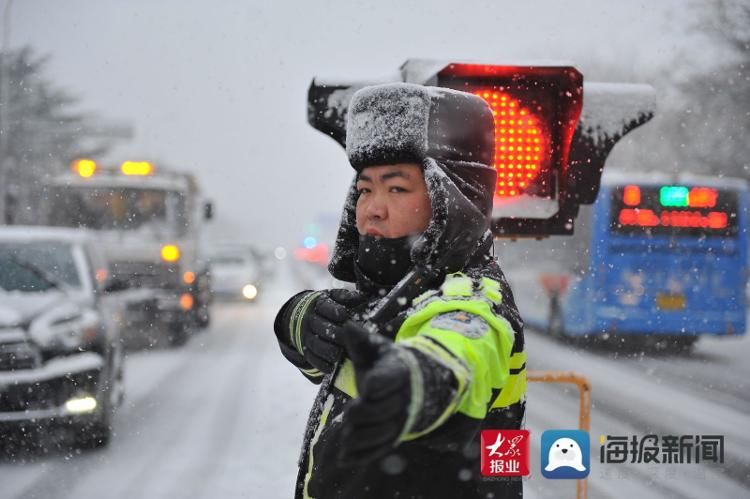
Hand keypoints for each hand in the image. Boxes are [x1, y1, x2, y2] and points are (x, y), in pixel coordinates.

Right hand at [299, 290, 363, 372]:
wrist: (302, 315)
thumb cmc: (326, 307)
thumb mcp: (334, 297)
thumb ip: (346, 297)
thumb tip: (362, 297)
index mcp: (318, 304)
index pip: (325, 306)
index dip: (335, 311)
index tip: (344, 316)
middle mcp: (310, 319)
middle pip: (320, 326)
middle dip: (334, 333)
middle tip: (347, 339)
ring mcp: (306, 335)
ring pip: (315, 343)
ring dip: (327, 350)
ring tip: (338, 354)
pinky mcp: (305, 349)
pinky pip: (311, 358)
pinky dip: (320, 364)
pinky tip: (330, 367)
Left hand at [338, 320, 410, 464]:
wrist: (409, 386)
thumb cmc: (384, 365)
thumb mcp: (374, 350)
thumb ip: (360, 341)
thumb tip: (347, 325)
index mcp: (398, 372)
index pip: (392, 378)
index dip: (380, 382)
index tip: (368, 383)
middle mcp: (402, 398)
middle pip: (384, 410)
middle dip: (366, 413)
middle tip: (351, 412)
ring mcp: (398, 420)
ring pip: (382, 434)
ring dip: (362, 437)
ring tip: (346, 436)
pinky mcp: (391, 437)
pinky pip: (378, 450)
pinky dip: (361, 455)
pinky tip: (344, 458)